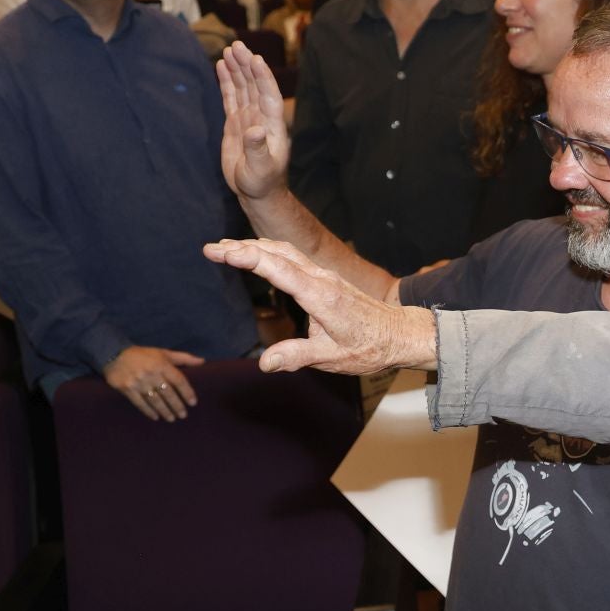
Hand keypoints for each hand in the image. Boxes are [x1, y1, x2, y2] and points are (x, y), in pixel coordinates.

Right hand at [103, 345, 204, 420]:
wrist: (113, 353)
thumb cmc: (143, 354)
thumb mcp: (163, 352)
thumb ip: (183, 357)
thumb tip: (202, 361)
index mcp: (161, 364)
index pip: (178, 380)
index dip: (187, 392)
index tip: (193, 403)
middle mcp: (151, 374)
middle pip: (168, 393)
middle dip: (177, 405)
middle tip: (183, 415)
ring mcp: (138, 382)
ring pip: (155, 400)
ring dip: (165, 411)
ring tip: (171, 419)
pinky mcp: (126, 388)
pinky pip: (140, 403)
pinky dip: (148, 411)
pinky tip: (155, 417)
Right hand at [203, 238, 435, 373]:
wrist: (398, 335)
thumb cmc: (369, 348)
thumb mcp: (331, 358)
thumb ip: (297, 357)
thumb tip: (265, 364)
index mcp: (320, 295)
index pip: (277, 268)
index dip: (246, 257)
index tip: (219, 251)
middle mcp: (321, 279)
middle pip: (277, 253)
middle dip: (242, 248)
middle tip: (211, 248)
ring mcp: (325, 276)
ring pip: (286, 252)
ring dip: (255, 247)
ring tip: (226, 248)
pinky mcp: (326, 279)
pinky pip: (294, 258)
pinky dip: (270, 252)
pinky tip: (258, 255)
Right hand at [216, 41, 290, 200]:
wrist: (256, 191)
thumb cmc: (262, 183)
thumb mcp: (260, 170)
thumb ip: (258, 150)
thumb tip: (254, 130)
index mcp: (272, 125)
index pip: (269, 95)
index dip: (263, 77)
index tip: (256, 59)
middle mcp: (261, 117)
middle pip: (255, 85)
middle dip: (247, 65)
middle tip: (237, 45)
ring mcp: (248, 118)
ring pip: (243, 88)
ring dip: (238, 69)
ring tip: (230, 49)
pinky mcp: (236, 122)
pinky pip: (231, 97)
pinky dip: (227, 81)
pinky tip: (222, 65)